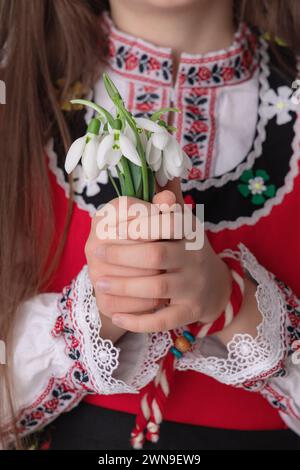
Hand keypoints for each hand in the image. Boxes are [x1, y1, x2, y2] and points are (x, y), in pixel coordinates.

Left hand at [93, 183, 231, 332]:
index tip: (107, 225)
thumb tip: (160, 174)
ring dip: (124, 286)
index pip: (165, 222)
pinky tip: (116, 317)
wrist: (216, 287)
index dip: (136, 223)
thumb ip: (169, 204)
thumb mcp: (184, 225)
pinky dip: (137, 320)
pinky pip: (162, 319)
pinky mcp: (190, 312)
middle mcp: (195, 257)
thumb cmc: (189, 250)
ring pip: (156, 286)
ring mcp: (193, 287)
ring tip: (99, 282)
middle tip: (96, 253)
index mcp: (191, 232)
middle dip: (122, 254)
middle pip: (156, 254)